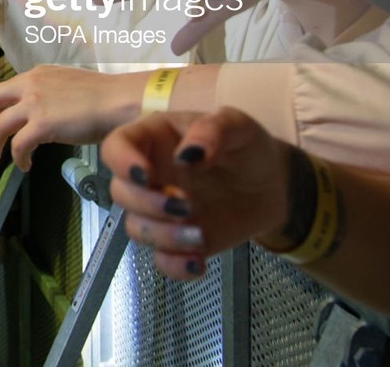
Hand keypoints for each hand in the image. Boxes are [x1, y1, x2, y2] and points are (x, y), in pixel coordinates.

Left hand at [0, 65, 137, 170]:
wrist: (118, 101)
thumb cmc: (103, 98)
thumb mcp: (68, 88)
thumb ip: (48, 96)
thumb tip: (37, 114)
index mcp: (37, 75)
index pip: (5, 87)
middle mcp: (30, 85)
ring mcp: (34, 104)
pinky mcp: (41, 124)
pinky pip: (19, 145)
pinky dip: (18, 157)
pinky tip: (24, 165)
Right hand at [102, 108, 290, 279]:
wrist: (273, 185)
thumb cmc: (246, 147)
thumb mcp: (236, 125)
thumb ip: (212, 130)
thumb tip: (186, 156)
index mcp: (155, 140)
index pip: (116, 146)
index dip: (121, 161)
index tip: (144, 176)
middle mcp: (150, 176)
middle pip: (120, 192)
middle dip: (147, 204)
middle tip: (185, 207)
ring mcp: (161, 211)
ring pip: (137, 228)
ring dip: (163, 236)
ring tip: (199, 234)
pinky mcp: (177, 241)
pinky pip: (161, 259)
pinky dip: (175, 265)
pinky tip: (198, 261)